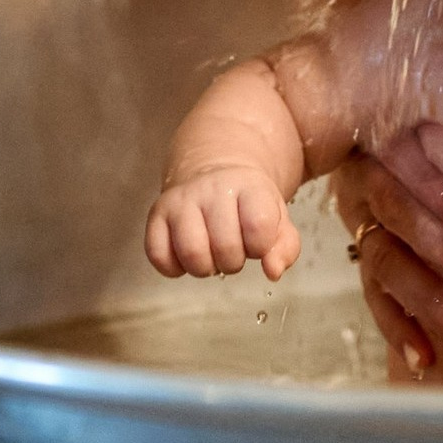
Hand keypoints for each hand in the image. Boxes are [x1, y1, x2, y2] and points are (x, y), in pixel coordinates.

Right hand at [145, 166, 300, 282]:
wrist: (214, 171)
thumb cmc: (247, 203)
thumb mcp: (276, 217)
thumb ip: (285, 246)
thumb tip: (273, 271)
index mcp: (248, 186)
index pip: (258, 226)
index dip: (261, 246)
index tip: (258, 241)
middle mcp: (211, 189)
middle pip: (225, 246)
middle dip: (234, 262)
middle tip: (233, 251)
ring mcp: (180, 200)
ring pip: (192, 253)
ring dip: (205, 268)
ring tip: (211, 255)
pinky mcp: (156, 214)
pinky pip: (158, 256)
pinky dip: (174, 268)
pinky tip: (187, 256)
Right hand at [331, 136, 442, 372]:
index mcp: (394, 140)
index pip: (402, 160)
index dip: (434, 188)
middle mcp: (371, 182)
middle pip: (396, 214)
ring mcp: (367, 227)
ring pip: (388, 265)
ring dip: (434, 300)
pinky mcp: (370, 271)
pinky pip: (377, 302)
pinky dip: (401, 330)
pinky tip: (427, 356)